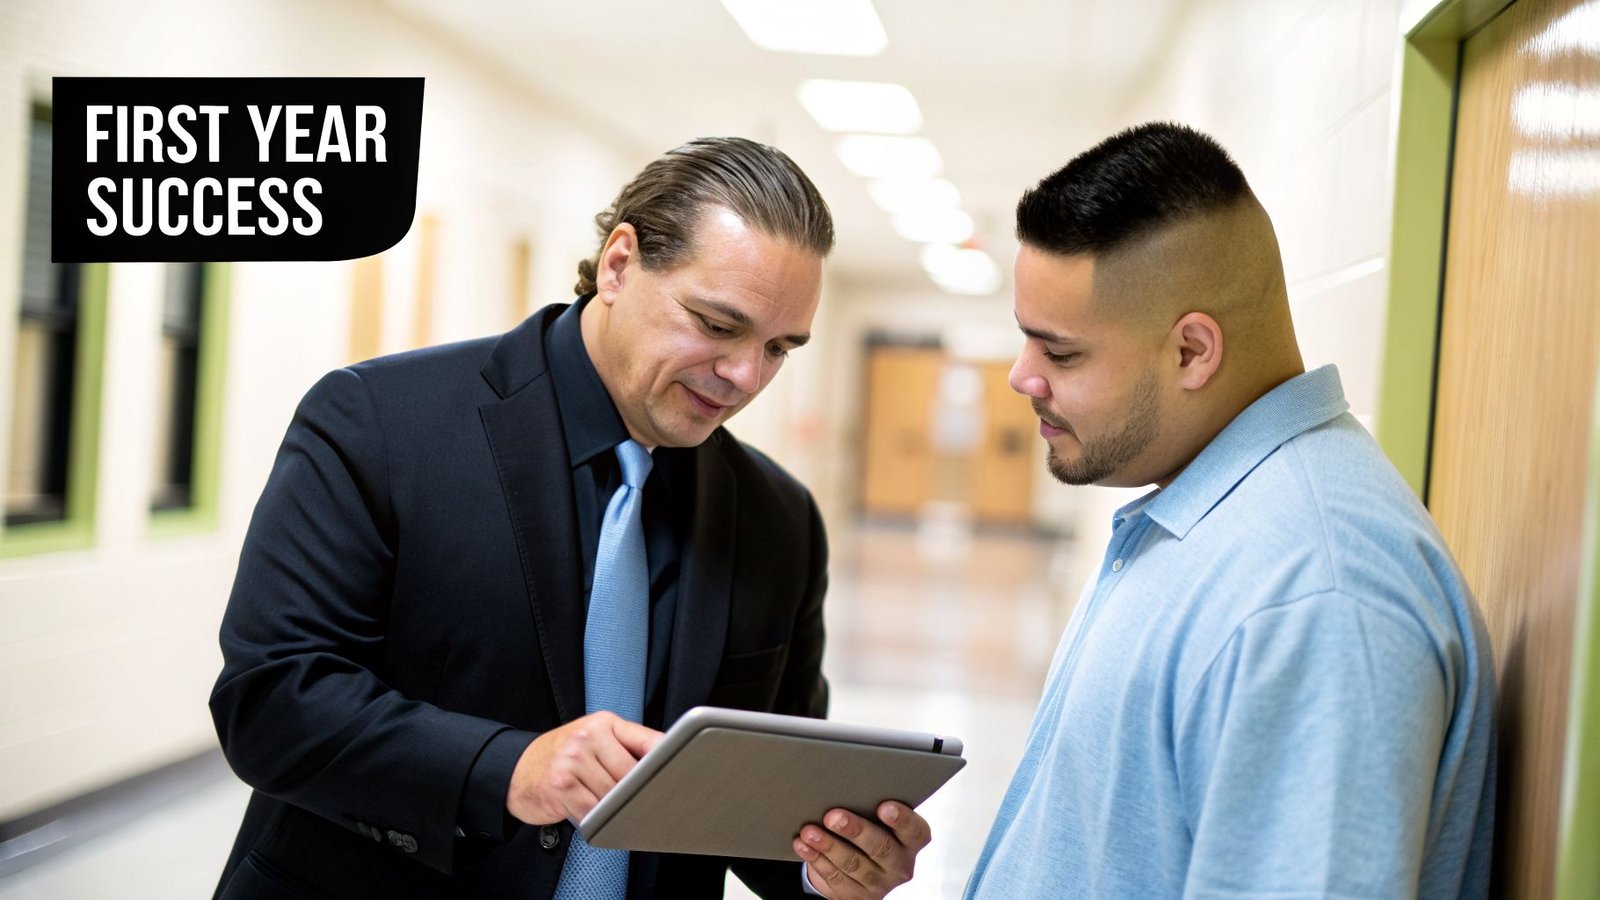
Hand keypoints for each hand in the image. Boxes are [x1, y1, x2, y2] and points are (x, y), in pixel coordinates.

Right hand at [504, 711, 662, 824]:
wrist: (516, 770)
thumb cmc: (562, 757)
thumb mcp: (593, 740)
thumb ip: (626, 748)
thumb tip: (664, 766)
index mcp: (603, 723)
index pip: (648, 741)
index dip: (667, 762)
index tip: (681, 779)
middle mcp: (588, 736)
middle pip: (632, 775)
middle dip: (636, 794)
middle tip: (641, 805)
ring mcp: (572, 760)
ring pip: (613, 795)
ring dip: (614, 809)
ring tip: (607, 807)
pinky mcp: (559, 785)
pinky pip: (592, 811)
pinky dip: (596, 820)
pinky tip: (592, 816)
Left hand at [793, 801, 930, 898]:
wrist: (860, 869)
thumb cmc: (870, 829)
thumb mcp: (877, 819)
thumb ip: (871, 805)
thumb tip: (845, 783)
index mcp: (911, 842)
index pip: (915, 831)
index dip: (902, 819)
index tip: (884, 807)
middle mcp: (899, 865)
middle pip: (880, 848)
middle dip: (855, 831)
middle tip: (833, 816)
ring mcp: (878, 884)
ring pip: (853, 865)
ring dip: (828, 845)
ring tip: (809, 831)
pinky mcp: (856, 896)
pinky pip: (834, 878)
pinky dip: (816, 859)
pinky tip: (804, 845)